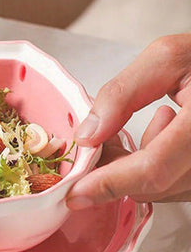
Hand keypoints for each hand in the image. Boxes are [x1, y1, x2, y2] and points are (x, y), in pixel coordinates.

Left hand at [67, 34, 190, 208]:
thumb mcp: (167, 58)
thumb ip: (122, 94)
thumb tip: (88, 136)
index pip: (153, 169)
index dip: (110, 183)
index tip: (75, 192)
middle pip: (152, 185)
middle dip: (115, 169)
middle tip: (102, 138)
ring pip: (162, 190)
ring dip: (135, 166)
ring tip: (154, 120)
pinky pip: (176, 186)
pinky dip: (154, 167)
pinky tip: (164, 134)